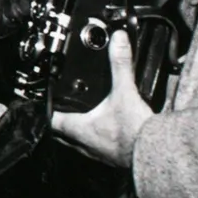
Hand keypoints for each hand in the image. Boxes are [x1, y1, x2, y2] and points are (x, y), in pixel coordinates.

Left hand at [50, 31, 152, 170]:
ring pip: (76, 141)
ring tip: (81, 116)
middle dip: (58, 119)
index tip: (42, 100)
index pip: (48, 118)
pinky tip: (105, 129)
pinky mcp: (110, 157)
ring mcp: (95, 153)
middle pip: (59, 132)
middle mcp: (81, 143)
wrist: (156, 154)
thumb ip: (120, 64)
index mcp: (76, 128)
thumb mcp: (125, 92)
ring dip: (76, 130)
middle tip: (59, 107)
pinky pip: (95, 147)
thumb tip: (118, 40)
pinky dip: (95, 137)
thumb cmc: (136, 131)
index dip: (44, 108)